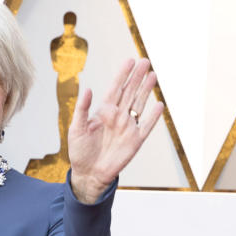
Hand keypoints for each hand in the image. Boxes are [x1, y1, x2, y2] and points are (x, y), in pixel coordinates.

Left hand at [68, 58, 163, 202]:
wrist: (88, 174)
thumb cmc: (80, 151)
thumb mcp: (76, 129)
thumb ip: (82, 109)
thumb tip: (87, 89)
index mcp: (103, 111)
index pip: (115, 88)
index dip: (122, 75)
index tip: (130, 61)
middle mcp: (117, 116)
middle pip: (130, 92)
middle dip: (137, 77)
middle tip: (145, 62)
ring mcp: (127, 127)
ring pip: (139, 104)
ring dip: (146, 90)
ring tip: (153, 75)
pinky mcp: (135, 141)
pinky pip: (146, 127)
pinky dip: (153, 117)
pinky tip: (159, 105)